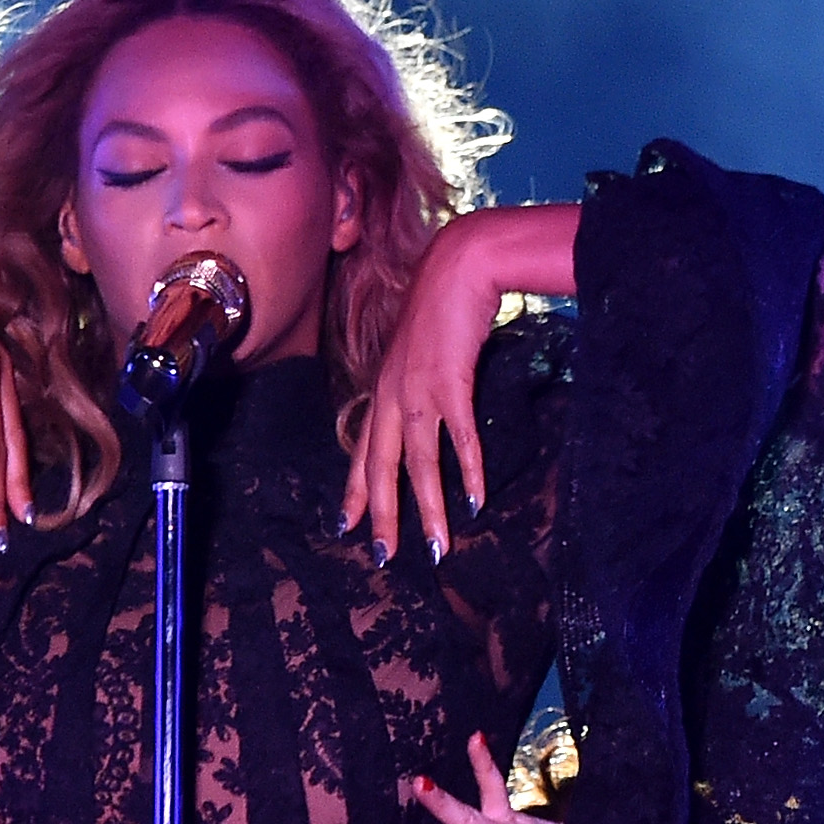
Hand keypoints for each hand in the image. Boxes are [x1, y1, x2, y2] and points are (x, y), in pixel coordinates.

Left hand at [342, 205, 577, 561]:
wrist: (460, 265)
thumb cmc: (443, 304)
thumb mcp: (419, 351)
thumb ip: (418, 383)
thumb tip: (431, 411)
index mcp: (382, 390)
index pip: (363, 452)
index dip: (355, 492)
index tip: (348, 527)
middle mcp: (391, 395)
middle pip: (380, 468)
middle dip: (382, 517)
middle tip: (384, 558)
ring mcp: (418, 390)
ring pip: (418, 462)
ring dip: (427, 509)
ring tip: (436, 547)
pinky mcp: (449, 382)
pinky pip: (459, 437)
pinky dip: (468, 470)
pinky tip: (475, 500)